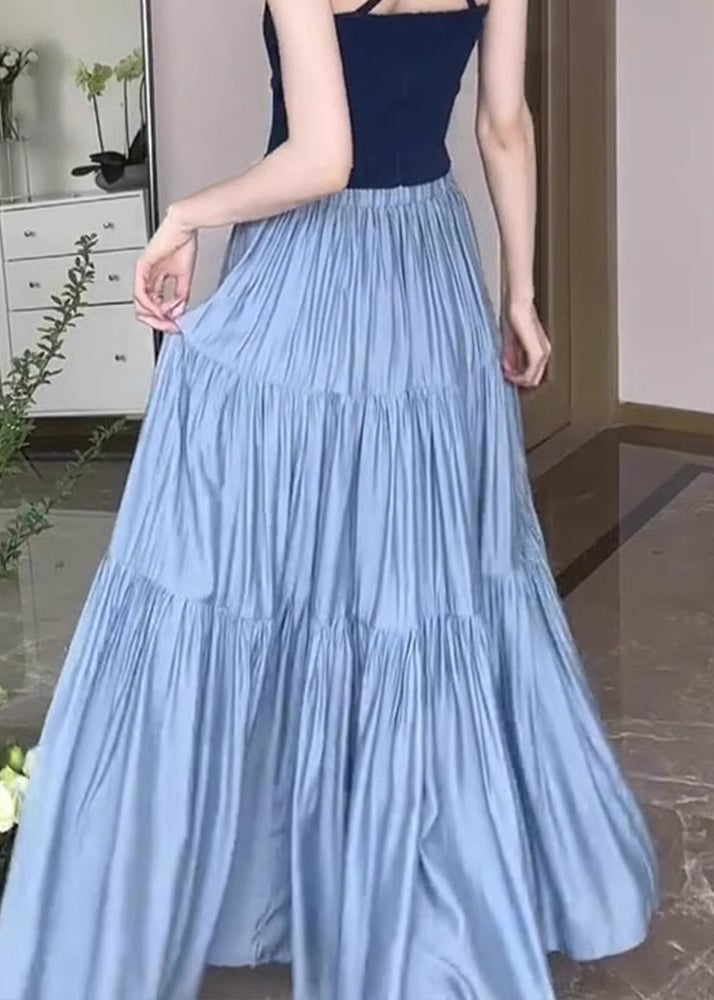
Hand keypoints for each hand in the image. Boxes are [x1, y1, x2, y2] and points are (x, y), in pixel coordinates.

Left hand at [134, 208, 196, 333]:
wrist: (183, 227)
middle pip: (144, 308)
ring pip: (139, 303)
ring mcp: (143, 273)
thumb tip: (178, 313)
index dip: (163, 318)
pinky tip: (160, 309)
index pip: (154, 305)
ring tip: (167, 318)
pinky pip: (141, 292)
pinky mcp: (142, 267)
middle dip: (157, 321)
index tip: (174, 325)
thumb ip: (180, 297)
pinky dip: (150, 304)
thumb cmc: (183, 244)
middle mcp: (147, 278)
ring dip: (154, 315)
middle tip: (169, 327)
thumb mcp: (185, 278)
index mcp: (156, 279)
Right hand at [500, 299, 551, 387]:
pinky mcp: (537, 353)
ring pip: (533, 378)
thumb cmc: (515, 316)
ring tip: (506, 373)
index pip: (532, 374)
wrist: (518, 304)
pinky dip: (519, 376)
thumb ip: (511, 356)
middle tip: (506, 375)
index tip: (506, 375)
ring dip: (518, 379)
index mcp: (539, 349)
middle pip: (534, 379)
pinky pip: (530, 373)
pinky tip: (510, 372)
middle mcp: (544, 352)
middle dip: (518, 380)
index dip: (518, 378)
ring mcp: (542, 353)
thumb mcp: (510, 341)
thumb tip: (509, 369)